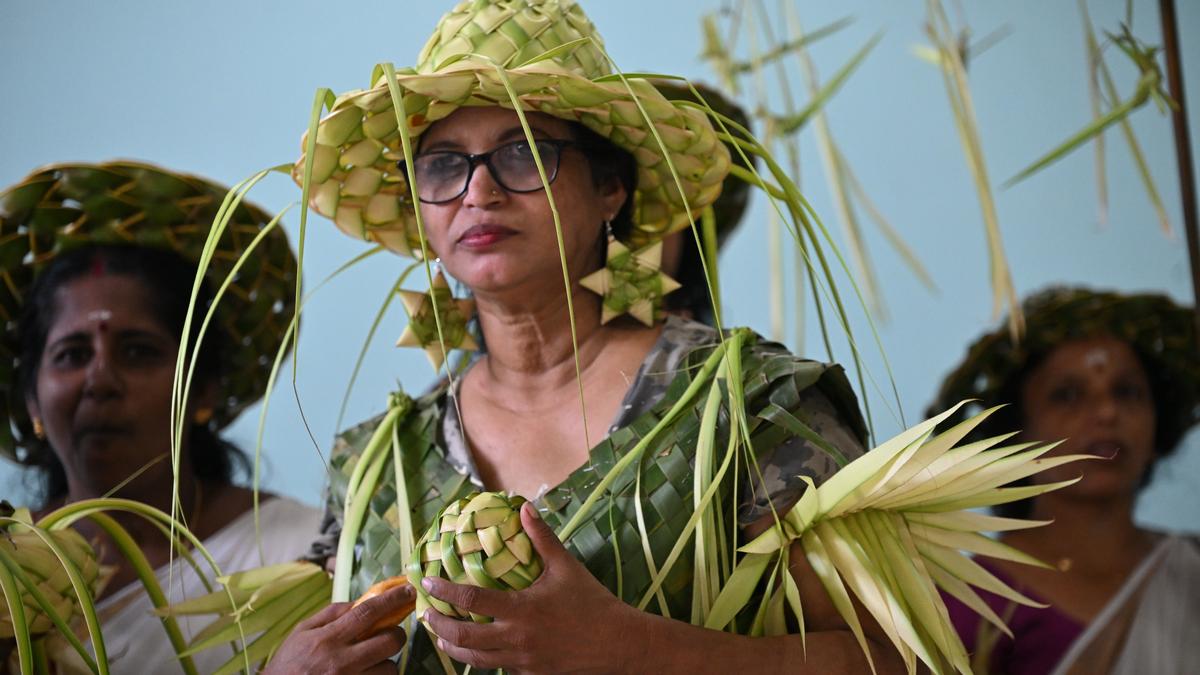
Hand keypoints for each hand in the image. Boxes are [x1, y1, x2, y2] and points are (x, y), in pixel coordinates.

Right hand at [262, 583, 413, 674]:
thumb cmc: (288, 662)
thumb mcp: (302, 631)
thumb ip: (331, 613)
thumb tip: (359, 601)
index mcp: (329, 638)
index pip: (367, 613)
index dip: (392, 599)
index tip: (408, 591)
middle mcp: (342, 661)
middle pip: (389, 642)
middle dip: (396, 635)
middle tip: (388, 635)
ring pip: (389, 668)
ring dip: (385, 662)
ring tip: (371, 661)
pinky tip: (366, 673)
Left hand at [422, 502, 646, 673]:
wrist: (616, 644)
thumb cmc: (591, 603)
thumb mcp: (566, 567)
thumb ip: (542, 538)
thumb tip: (525, 507)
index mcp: (522, 610)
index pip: (471, 601)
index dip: (444, 591)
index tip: (426, 581)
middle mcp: (516, 639)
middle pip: (463, 639)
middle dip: (438, 626)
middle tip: (426, 613)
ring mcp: (521, 661)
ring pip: (475, 660)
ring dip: (452, 646)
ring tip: (441, 634)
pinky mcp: (529, 673)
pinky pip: (497, 667)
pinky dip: (481, 657)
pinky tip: (477, 647)